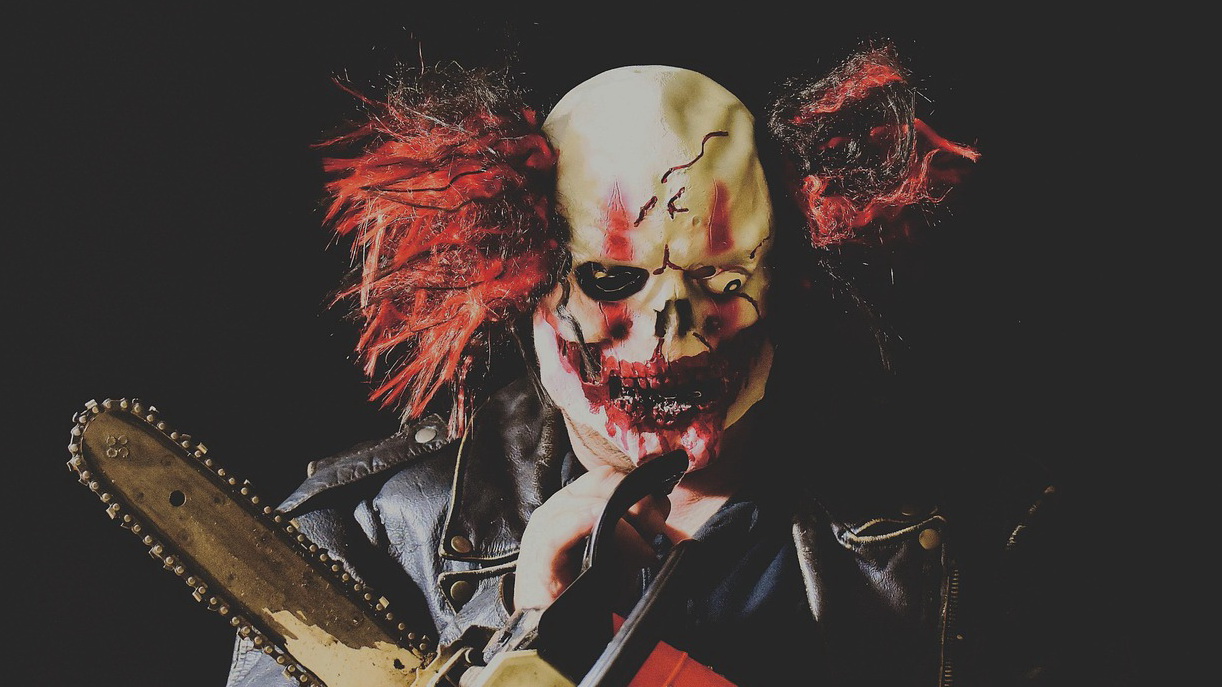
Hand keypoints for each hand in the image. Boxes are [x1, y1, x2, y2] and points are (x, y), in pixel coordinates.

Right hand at [513, 464, 674, 610]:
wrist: (552, 630)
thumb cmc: (585, 590)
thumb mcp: (619, 553)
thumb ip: (635, 530)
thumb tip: (657, 517)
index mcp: (576, 502)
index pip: (610, 477)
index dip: (640, 489)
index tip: (660, 516)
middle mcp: (558, 507)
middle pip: (603, 482)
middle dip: (638, 502)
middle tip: (656, 530)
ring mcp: (545, 529)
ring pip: (588, 502)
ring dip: (624, 523)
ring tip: (642, 551)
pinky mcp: (538, 556)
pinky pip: (560, 530)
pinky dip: (583, 522)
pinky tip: (600, 525)